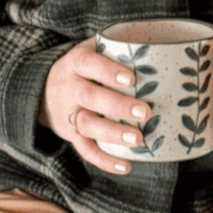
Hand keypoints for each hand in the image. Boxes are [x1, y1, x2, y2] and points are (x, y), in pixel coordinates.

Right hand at [39, 38, 150, 174]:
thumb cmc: (85, 68)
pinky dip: (104, 160)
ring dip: (112, 133)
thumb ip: (120, 47)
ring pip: (86, 125)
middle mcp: (69, 88)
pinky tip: (125, 166)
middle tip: (145, 111)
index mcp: (75, 63)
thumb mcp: (93, 49)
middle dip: (117, 105)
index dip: (108, 71)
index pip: (88, 63)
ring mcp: (69, 114)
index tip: (132, 78)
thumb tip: (169, 47)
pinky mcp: (71, 135)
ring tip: (138, 139)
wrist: (43, 91)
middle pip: (89, 97)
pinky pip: (85, 150)